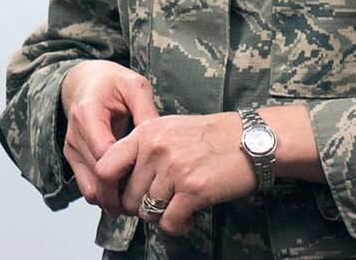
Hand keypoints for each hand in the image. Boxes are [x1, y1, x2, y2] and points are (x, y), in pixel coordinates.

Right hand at [60, 61, 157, 213]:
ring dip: (116, 196)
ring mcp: (71, 149)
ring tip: (142, 193)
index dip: (129, 170)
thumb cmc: (112, 82)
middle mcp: (75, 134)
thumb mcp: (135, 86)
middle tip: (153, 194)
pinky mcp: (73, 159)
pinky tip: (128, 187)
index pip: (105, 155)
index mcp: (88, 114)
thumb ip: (146, 111)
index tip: (153, 174)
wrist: (86, 81)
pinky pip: (88, 188)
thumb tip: (161, 141)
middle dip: (125, 190)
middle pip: (98, 177)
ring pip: (91, 189)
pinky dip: (108, 193)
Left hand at [95, 105, 319, 235]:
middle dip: (140, 209)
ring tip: (177, 210)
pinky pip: (169, 222)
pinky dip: (178, 227)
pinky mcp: (193, 189)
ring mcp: (174, 169)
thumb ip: (143, 149)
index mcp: (145, 132)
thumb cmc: (210, 136)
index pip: (105, 167)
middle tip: (158, 208)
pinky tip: (188, 219)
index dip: (106, 192)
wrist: (250, 139)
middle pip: (127, 196)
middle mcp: (155, 149)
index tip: (115, 204)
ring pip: (148, 212)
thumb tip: (120, 180)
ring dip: (161, 217)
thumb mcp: (168, 129)